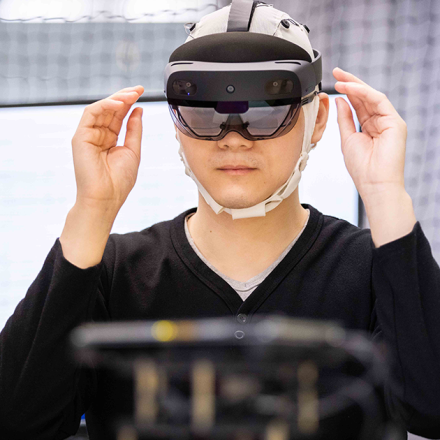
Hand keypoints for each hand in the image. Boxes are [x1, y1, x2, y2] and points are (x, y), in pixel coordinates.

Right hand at [71, 86, 143, 215]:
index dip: (129, 103)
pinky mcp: (80, 136)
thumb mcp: (133, 150)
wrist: (106, 198)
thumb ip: (134, 129)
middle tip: (138, 89)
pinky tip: (119, 104)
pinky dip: (105, 106)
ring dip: (116, 99)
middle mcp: (98, 135)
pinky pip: (91, 114)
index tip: (141, 93)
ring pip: (100, 109)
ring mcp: (88, 135)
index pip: (119, 116)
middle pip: (110, 110)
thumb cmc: (119, 180)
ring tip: (131, 95)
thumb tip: (138, 109)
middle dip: (124, 97)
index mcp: (110, 140)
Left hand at [333, 67, 406, 200]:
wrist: (374, 184)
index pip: (358, 105)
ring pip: (372, 97)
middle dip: (351, 83)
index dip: (346, 92)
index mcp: (369, 128)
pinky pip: (378, 101)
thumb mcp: (347, 139)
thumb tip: (339, 100)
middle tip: (336, 71)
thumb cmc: (361, 168)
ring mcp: (389, 121)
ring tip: (339, 78)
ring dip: (355, 85)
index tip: (333, 82)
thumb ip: (345, 119)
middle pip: (365, 98)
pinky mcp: (395, 122)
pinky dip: (363, 93)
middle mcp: (380, 122)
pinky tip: (350, 88)